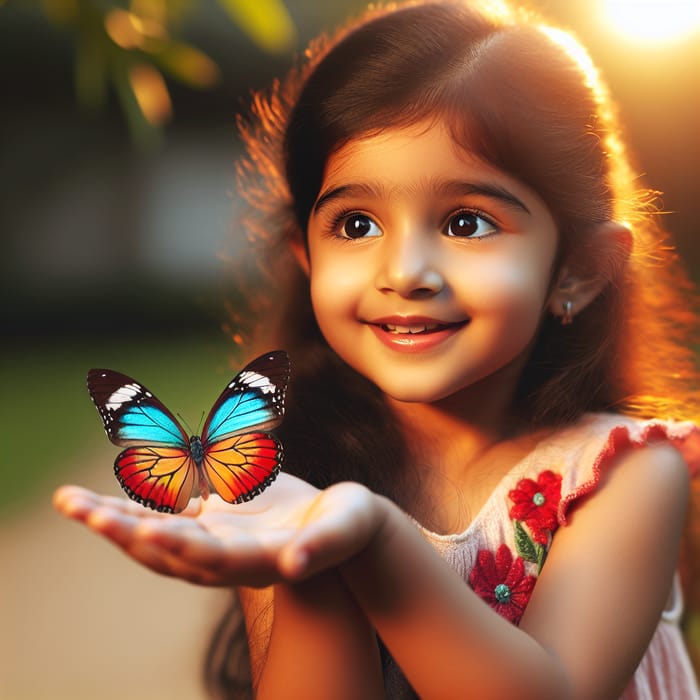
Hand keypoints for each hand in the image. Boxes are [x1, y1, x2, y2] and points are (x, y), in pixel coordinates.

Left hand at [53, 474, 384, 587]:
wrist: (339, 528)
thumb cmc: (348, 528)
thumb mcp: (340, 533)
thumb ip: (319, 546)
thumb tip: (297, 564)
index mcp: (256, 561)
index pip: (210, 559)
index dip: (178, 545)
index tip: (144, 531)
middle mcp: (226, 555)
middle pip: (167, 548)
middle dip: (125, 531)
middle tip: (81, 510)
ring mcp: (214, 537)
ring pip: (156, 531)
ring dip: (115, 519)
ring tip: (70, 502)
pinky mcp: (212, 519)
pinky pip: (166, 512)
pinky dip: (136, 504)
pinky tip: (105, 496)